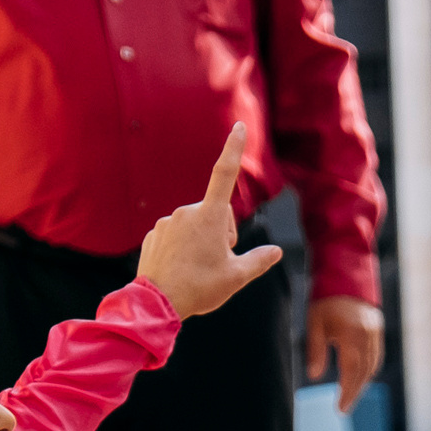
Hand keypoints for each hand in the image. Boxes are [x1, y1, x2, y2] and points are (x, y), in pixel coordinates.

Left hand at [136, 122, 284, 317]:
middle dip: (221, 234)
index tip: (239, 127)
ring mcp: (168, 222)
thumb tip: (276, 251)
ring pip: (195, 227)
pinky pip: (176, 236)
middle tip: (216, 263)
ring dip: (201, 242)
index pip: (225, 174)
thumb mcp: (236, 278)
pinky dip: (182, 250)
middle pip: (216, 215)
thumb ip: (259, 261)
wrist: (156, 304)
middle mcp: (187, 212)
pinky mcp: (155, 234)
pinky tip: (180, 270)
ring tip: (196, 270)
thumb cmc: (199, 289)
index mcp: (210, 216)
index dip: (234, 149)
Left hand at [306, 293, 383, 412]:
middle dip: (354, 392)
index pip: (351, 372)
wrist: (344, 273)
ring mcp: (375, 332)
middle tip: (344, 408)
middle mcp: (367, 336)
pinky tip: (360, 377)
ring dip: (362, 383)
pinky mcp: (378, 328)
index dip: (346, 392)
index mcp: (351, 336)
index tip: (340, 408)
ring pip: (372, 365)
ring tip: (350, 396)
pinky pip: (376, 355)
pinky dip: (368, 369)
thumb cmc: (325, 299)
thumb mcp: (315, 324)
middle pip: (364, 373)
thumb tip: (315, 376)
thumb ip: (316, 351)